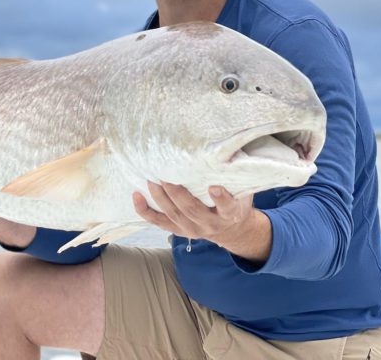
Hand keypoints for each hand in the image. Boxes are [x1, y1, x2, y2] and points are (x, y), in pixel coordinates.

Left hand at [133, 183, 270, 262]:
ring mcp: (193, 229)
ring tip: (151, 179)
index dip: (221, 198)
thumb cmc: (236, 201)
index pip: (227, 207)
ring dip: (160, 197)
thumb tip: (229, 149)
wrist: (232, 230)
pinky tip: (136, 196)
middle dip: (178, 193)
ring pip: (174, 214)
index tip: (214, 187)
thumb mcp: (244, 191)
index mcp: (230, 214)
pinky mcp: (179, 230)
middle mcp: (210, 224)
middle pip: (193, 210)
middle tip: (166, 174)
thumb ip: (236, 176)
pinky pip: (159, 222)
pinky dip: (146, 211)